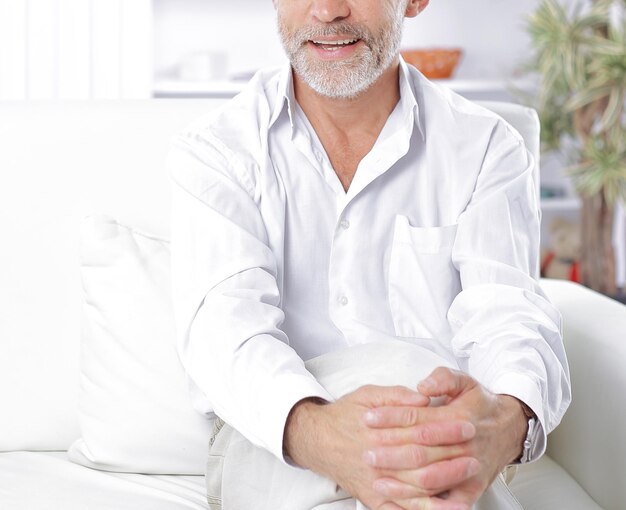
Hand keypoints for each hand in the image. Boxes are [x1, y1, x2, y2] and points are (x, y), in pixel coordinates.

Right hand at [284, 385, 475, 509]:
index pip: (419, 432)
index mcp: (379, 432)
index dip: (446, 430)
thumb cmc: (345, 414)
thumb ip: (396, 396)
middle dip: (452, 459)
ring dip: (445, 485)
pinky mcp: (374, 499)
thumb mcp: (368, 394)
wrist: (317, 439)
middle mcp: (378, 460)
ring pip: (416, 490)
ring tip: (469, 480)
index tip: (469, 425)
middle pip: (421, 463)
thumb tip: (423, 398)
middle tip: (476, 454)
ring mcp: (376, 483)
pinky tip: (448, 508)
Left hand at [364, 368, 527, 508]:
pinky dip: (425, 505)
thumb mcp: (465, 381)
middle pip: (420, 452)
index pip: (418, 420)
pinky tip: (405, 502)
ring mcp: (468, 469)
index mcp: (458, 418)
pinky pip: (446, 502)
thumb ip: (443, 378)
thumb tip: (423, 386)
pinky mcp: (471, 488)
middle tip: (366, 452)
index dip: (391, 419)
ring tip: (377, 479)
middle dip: (390, 453)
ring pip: (430, 479)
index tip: (368, 418)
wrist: (511, 428)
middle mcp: (463, 446)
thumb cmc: (481, 405)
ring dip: (402, 482)